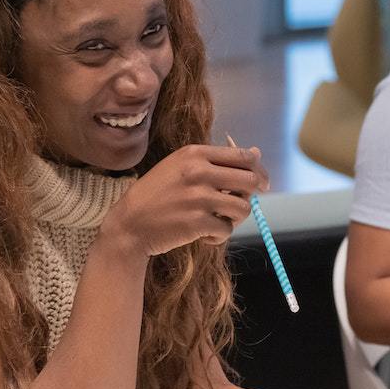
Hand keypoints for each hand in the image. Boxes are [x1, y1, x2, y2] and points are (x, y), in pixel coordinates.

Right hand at [102, 144, 269, 255]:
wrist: (129, 225)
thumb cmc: (156, 195)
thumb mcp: (181, 168)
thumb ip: (216, 161)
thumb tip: (256, 153)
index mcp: (195, 154)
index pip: (243, 156)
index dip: (258, 170)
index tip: (260, 182)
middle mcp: (199, 172)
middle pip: (250, 180)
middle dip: (253, 194)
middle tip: (242, 204)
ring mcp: (199, 198)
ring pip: (243, 208)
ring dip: (235, 217)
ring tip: (219, 220)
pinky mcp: (198, 223)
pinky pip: (227, 229)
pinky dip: (219, 235)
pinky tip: (205, 235)